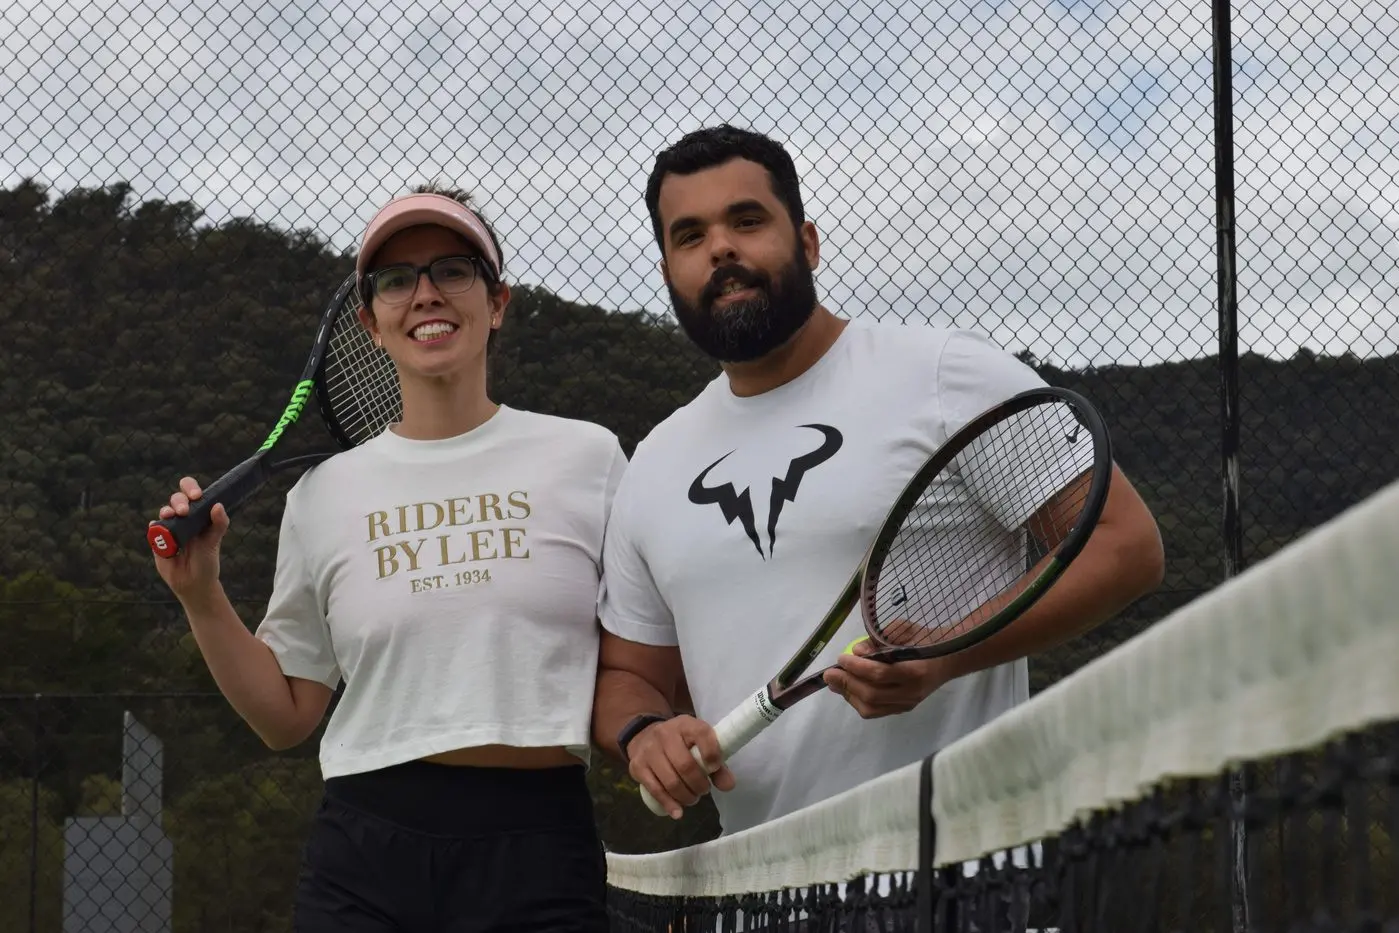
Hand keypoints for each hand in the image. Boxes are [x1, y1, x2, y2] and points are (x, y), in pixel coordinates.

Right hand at [150, 476, 227, 601]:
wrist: (193, 583)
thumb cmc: (206, 560)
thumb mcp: (214, 542)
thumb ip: (219, 524)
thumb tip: (217, 505)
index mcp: (198, 514)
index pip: (192, 493)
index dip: (191, 488)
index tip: (197, 496)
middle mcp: (183, 517)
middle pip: (176, 498)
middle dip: (179, 501)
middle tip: (184, 511)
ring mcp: (169, 527)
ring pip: (164, 511)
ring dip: (166, 510)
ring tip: (171, 515)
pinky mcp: (157, 539)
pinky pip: (153, 528)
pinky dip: (154, 525)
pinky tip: (157, 527)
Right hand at [626, 715, 735, 819]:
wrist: (645, 737)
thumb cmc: (680, 743)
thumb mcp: (699, 745)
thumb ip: (717, 764)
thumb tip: (728, 785)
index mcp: (685, 724)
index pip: (701, 734)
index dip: (712, 753)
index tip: (715, 768)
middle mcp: (665, 734)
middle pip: (685, 765)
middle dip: (699, 784)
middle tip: (704, 790)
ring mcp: (649, 750)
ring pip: (670, 781)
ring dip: (686, 796)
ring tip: (693, 798)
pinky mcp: (637, 766)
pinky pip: (655, 790)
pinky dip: (669, 804)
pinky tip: (678, 812)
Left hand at [822, 638, 951, 718]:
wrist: (950, 658)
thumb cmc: (925, 639)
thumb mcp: (904, 630)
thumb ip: (879, 640)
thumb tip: (856, 652)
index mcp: (915, 670)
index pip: (879, 674)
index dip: (856, 667)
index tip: (842, 657)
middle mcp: (912, 692)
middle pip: (872, 695)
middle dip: (847, 683)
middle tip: (830, 673)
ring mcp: (908, 704)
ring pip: (871, 708)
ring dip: (849, 695)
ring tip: (835, 682)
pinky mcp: (903, 709)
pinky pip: (875, 711)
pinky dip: (857, 701)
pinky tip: (848, 689)